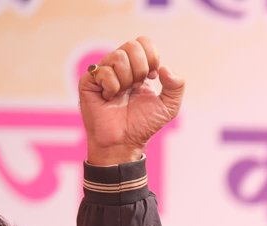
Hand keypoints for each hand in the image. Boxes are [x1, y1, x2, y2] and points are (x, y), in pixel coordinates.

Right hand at [79, 36, 184, 165]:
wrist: (124, 142)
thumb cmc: (143, 125)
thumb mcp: (169, 107)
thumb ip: (176, 87)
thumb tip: (164, 68)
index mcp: (137, 67)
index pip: (143, 42)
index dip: (152, 57)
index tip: (153, 77)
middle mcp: (119, 65)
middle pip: (132, 46)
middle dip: (141, 69)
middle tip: (136, 87)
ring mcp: (103, 71)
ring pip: (119, 57)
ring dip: (127, 81)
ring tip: (122, 95)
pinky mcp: (89, 80)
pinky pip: (105, 72)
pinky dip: (112, 88)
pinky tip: (109, 98)